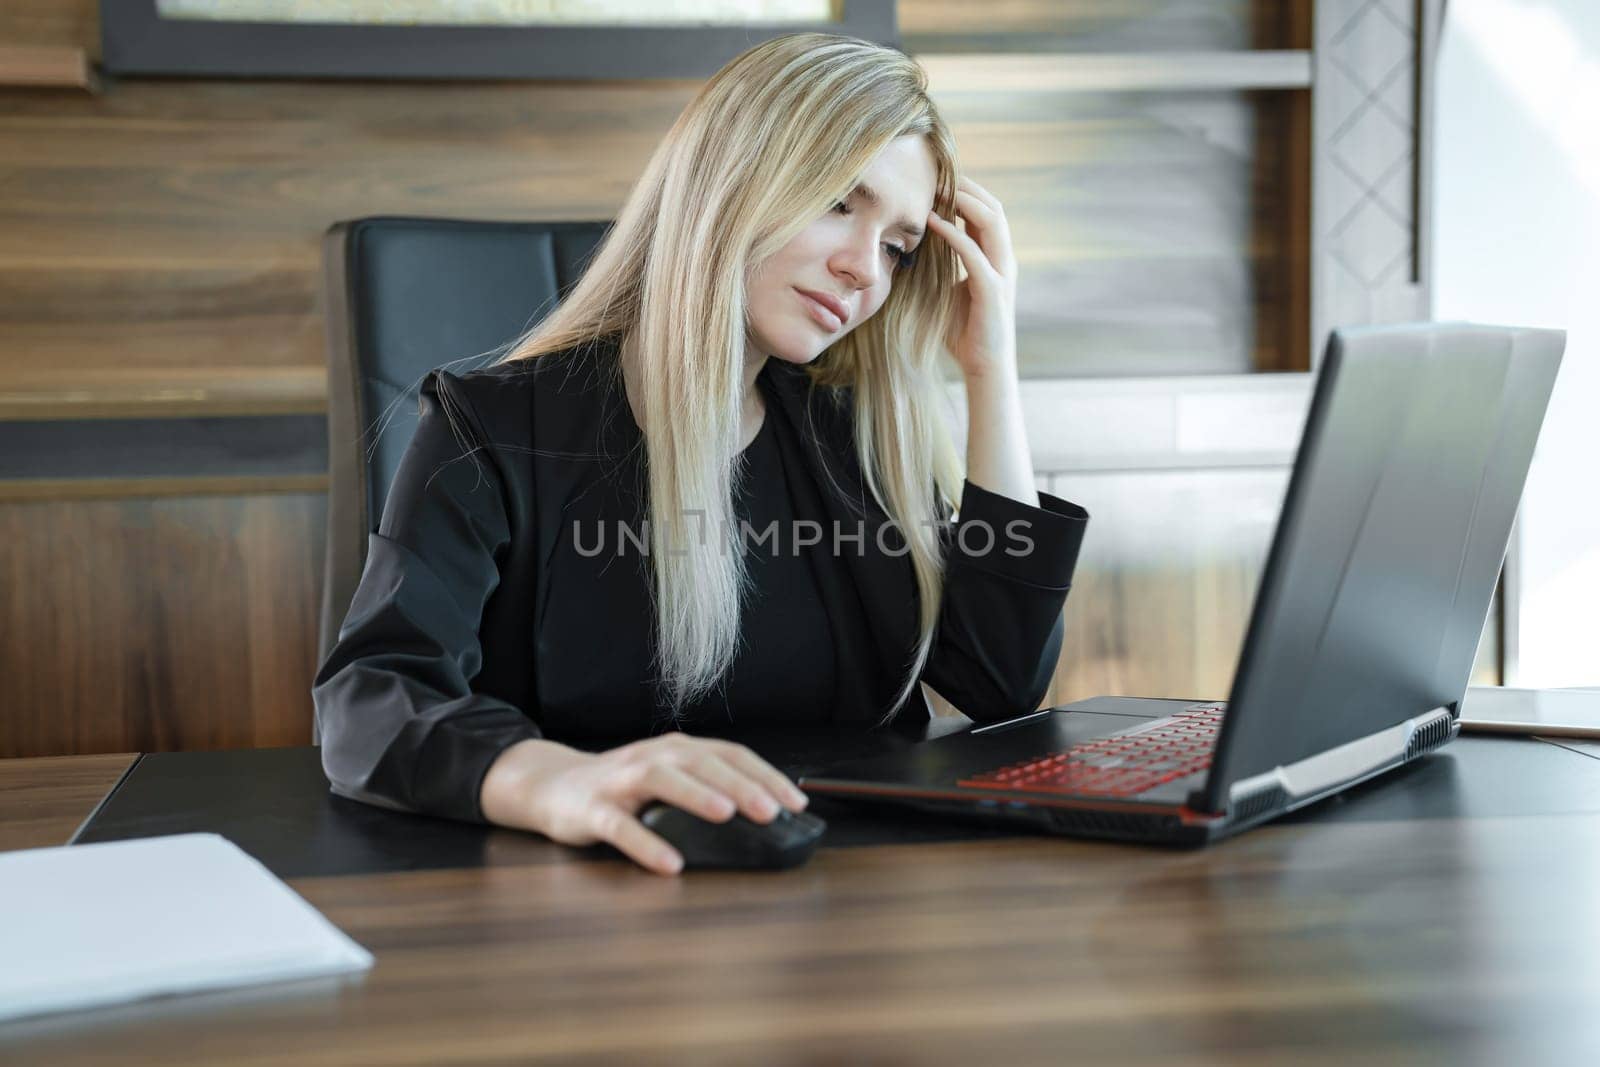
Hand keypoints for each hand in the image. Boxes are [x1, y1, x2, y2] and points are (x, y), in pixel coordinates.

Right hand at [480, 734, 808, 875]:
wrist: (550, 786)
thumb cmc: (621, 787)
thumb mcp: (666, 779)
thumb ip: (704, 789)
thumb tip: (763, 817)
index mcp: (677, 750)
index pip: (730, 755)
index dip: (765, 775)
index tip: (796, 802)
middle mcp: (653, 757)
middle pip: (701, 762)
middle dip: (740, 784)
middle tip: (772, 810)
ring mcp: (621, 782)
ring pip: (661, 779)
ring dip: (695, 794)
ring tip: (726, 815)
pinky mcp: (593, 810)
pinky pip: (620, 827)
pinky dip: (646, 845)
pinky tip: (670, 865)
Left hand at [925, 176, 1018, 381]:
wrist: (983, 367)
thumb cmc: (963, 332)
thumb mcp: (947, 290)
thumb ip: (939, 268)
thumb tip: (911, 250)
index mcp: (995, 258)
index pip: (986, 212)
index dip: (966, 192)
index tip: (937, 178)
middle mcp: (1003, 260)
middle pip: (993, 208)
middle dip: (967, 187)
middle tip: (936, 173)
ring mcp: (1002, 273)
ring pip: (991, 222)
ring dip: (964, 201)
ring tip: (936, 189)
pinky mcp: (993, 290)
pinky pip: (974, 253)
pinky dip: (954, 233)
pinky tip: (932, 222)